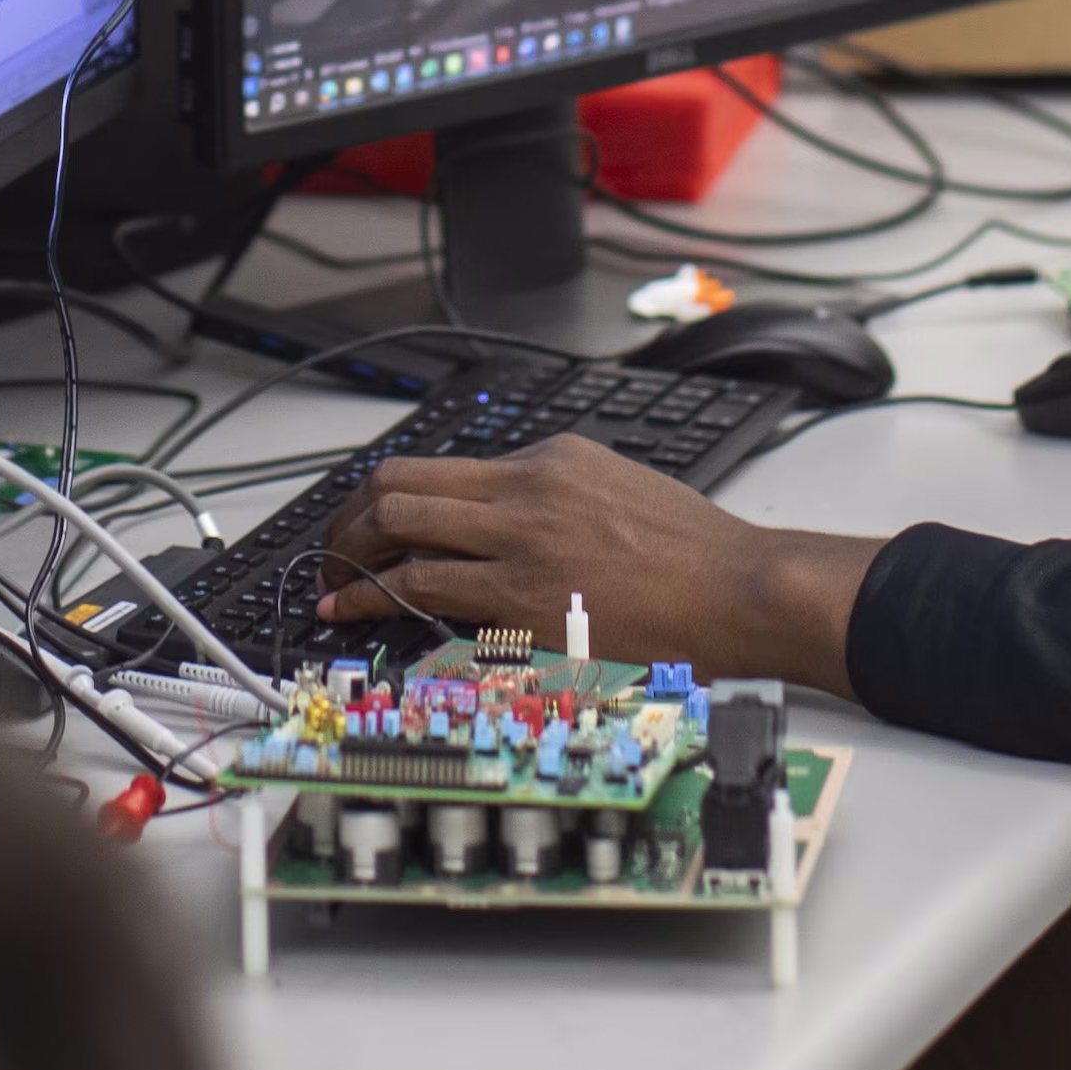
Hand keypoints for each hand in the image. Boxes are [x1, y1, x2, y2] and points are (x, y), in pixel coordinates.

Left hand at [315, 432, 883, 696]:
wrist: (737, 590)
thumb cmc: (694, 553)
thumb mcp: (618, 486)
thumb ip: (555, 493)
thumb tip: (504, 516)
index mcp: (551, 457)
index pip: (441, 463)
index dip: (388, 491)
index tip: (370, 515)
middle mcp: (526, 490)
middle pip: (401, 485)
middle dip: (351, 520)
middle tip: (335, 549)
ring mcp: (520, 543)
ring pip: (402, 531)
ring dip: (353, 559)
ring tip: (332, 583)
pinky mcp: (522, 601)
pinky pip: (428, 592)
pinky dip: (379, 601)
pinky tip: (358, 612)